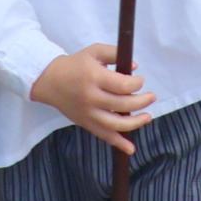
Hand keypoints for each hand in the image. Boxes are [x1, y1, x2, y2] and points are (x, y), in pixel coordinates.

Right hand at [31, 44, 152, 156]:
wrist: (49, 80)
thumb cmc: (75, 64)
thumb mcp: (94, 51)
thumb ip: (115, 53)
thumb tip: (135, 66)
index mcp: (94, 77)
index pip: (123, 85)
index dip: (137, 84)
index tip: (140, 81)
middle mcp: (91, 97)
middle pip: (122, 105)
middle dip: (142, 101)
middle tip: (151, 97)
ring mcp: (88, 113)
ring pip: (115, 124)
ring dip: (135, 123)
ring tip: (147, 117)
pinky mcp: (85, 123)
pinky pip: (103, 135)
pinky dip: (118, 143)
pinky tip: (130, 149)